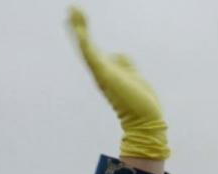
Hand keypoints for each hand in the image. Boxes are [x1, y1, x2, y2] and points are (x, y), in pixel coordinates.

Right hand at [67, 7, 168, 159]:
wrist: (145, 120)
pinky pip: (93, 56)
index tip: (79, 15)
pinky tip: (80, 30)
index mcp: (107, 70)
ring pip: (86, 47)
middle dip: (79, 26)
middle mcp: (100, 71)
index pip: (92, 47)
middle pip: (85, 45)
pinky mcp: (106, 75)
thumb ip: (125, 63)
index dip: (85, 31)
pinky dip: (86, 42)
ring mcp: (102, 73)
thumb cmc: (140, 102)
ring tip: (73, 10)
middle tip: (71, 7)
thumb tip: (119, 54)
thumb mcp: (133, 75)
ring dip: (80, 27)